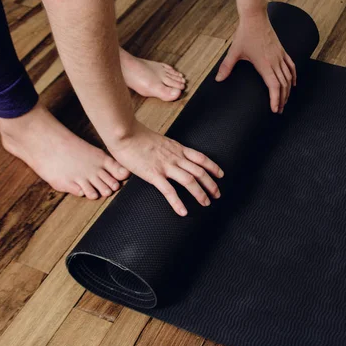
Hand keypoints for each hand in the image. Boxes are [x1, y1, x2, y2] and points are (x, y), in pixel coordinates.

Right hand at [108, 121, 222, 215]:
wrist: (124, 133)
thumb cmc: (137, 136)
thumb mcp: (159, 141)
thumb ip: (166, 150)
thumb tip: (167, 157)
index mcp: (177, 148)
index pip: (201, 158)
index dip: (213, 167)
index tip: (221, 175)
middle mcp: (175, 157)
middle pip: (199, 171)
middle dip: (211, 184)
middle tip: (217, 195)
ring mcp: (165, 166)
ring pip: (189, 181)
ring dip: (200, 193)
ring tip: (206, 203)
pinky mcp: (153, 174)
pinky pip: (169, 191)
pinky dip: (177, 202)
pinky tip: (183, 212)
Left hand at [215, 12, 295, 113]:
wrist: (255, 17)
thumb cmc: (245, 33)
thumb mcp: (234, 51)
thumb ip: (226, 67)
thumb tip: (218, 79)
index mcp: (265, 64)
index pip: (274, 86)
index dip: (276, 99)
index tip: (275, 109)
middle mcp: (275, 62)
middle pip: (283, 85)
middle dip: (282, 99)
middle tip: (279, 110)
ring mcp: (280, 56)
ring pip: (288, 77)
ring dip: (288, 91)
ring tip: (285, 101)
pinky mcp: (282, 51)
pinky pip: (291, 66)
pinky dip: (293, 76)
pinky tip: (292, 83)